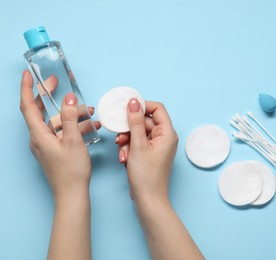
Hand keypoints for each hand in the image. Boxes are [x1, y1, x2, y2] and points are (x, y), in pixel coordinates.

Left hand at [19, 70, 100, 198]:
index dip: (27, 88)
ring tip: (90, 112)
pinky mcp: (54, 150)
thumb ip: (70, 117)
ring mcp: (46, 145)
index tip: (28, 74)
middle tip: (57, 83)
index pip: (28, 106)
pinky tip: (91, 126)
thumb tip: (68, 98)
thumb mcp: (73, 141)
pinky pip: (62, 132)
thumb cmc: (71, 171)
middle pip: (40, 111)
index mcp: (38, 135)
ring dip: (71, 115)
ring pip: (56, 122)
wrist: (72, 194)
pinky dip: (74, 127)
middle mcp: (38, 138)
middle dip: (49, 96)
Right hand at [116, 98, 178, 201]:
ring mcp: (158, 146)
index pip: (157, 108)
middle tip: (119, 137)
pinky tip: (124, 158)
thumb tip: (133, 102)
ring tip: (122, 153)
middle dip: (130, 129)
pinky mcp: (150, 153)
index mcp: (167, 133)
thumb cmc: (146, 176)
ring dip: (127, 140)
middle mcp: (165, 137)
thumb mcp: (137, 145)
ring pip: (139, 133)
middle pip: (145, 121)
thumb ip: (135, 122)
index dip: (142, 106)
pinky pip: (138, 143)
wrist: (148, 199)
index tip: (126, 109)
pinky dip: (129, 148)